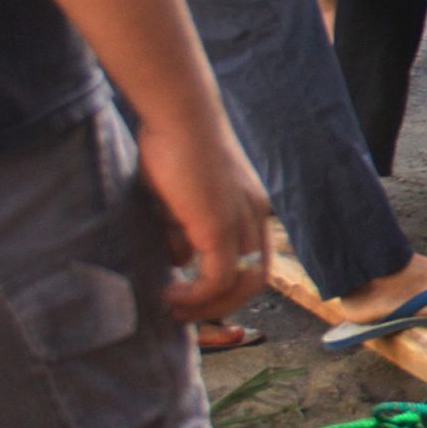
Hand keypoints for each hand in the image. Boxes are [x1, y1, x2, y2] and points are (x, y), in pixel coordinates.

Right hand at [136, 110, 270, 321]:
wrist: (179, 114)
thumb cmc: (172, 146)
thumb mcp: (179, 198)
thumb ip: (184, 229)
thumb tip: (181, 261)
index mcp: (250, 208)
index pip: (253, 260)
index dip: (230, 287)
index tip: (197, 300)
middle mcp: (256, 217)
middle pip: (257, 280)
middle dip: (222, 305)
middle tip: (184, 314)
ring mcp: (243, 222)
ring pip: (244, 285)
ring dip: (209, 306)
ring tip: (174, 309)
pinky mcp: (222, 226)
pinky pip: (219, 278)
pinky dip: (197, 296)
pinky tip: (170, 295)